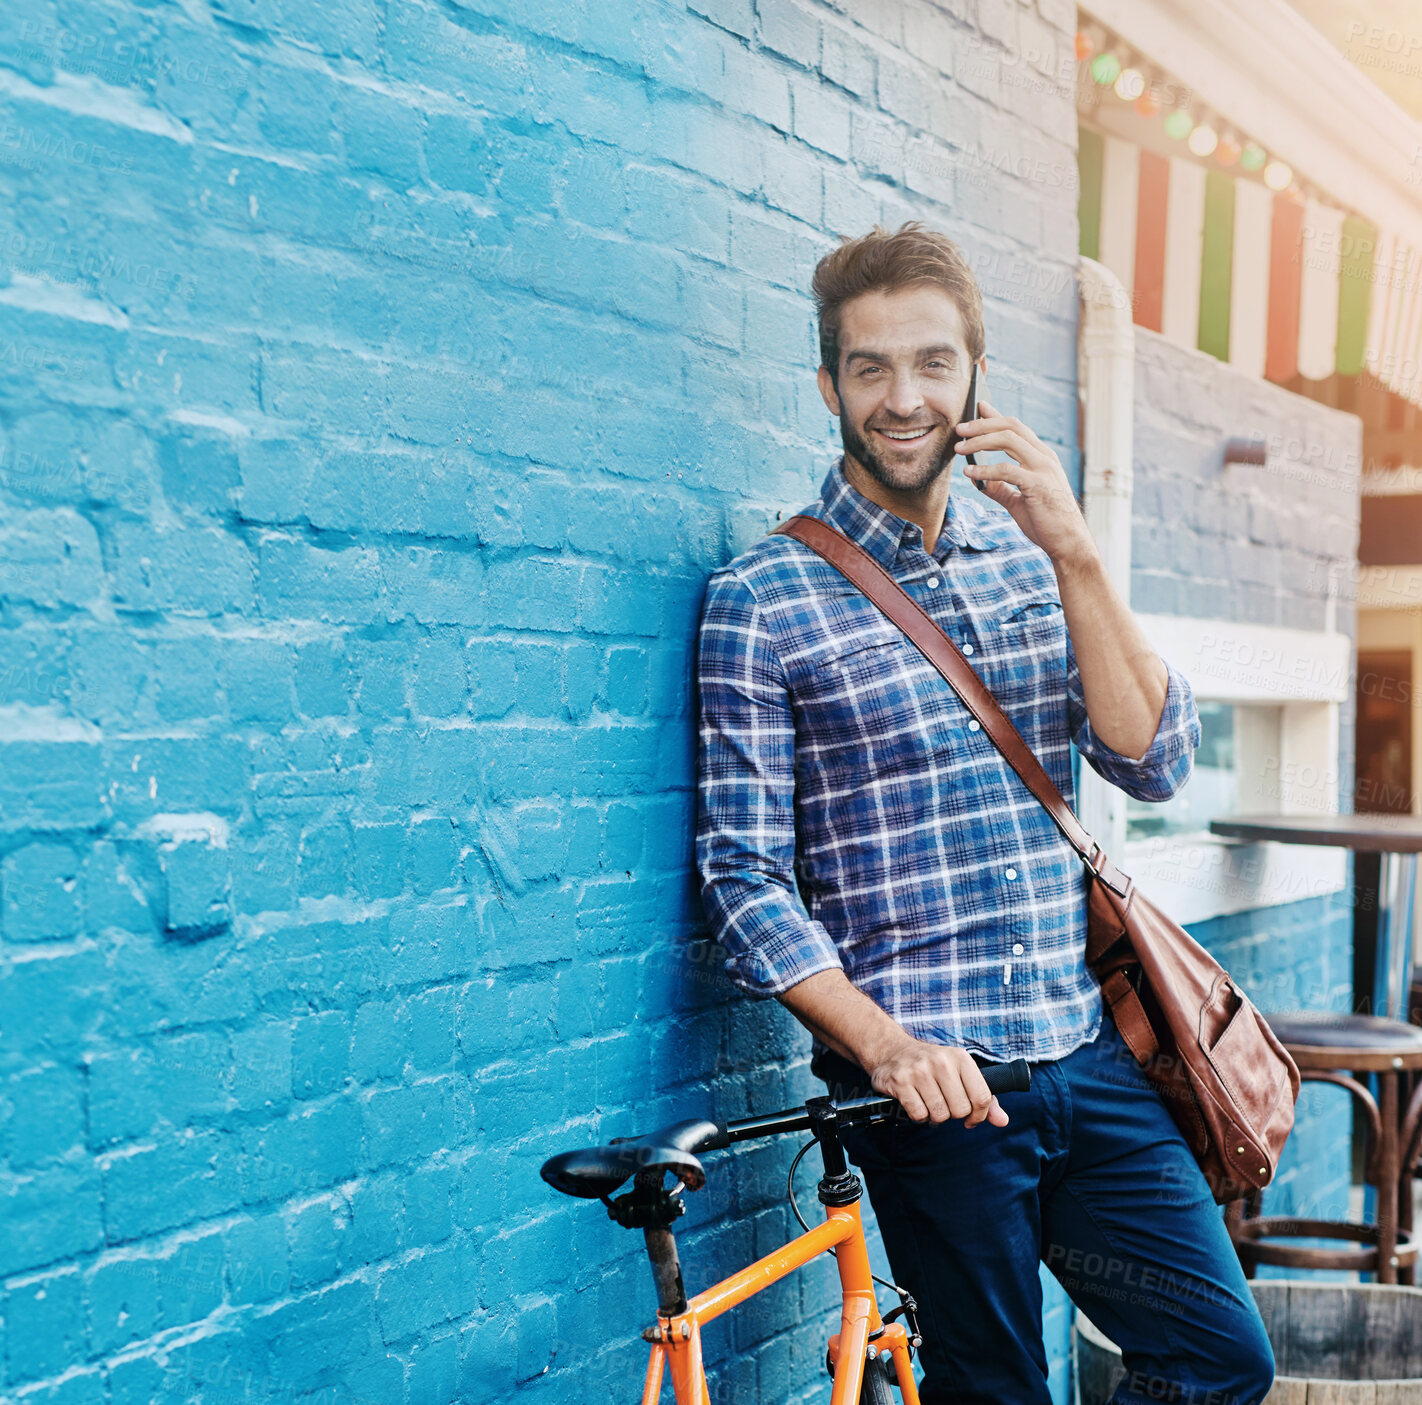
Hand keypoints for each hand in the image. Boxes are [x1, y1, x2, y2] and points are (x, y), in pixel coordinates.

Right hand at [865, 1032, 1009, 1128]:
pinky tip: (915, 1102)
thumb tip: (1002, 1121)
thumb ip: (983, 1098)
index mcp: (960, 1057)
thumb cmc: (932, 1066)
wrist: (892, 1050)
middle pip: (960, 1109)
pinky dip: (918, 1116)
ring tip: (929, 1102)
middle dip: (953, 1114)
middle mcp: (940, 1061)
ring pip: (939, 1114)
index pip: (982, 1097)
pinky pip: (919, 1115)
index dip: (979, 1115)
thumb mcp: (960, 1073)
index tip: (971, 1118)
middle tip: (944, 1103)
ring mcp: (919, 1071)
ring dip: (934, 1116)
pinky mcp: (900, 1082)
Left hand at [956, 398, 1097, 569]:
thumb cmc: (1046, 522)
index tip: (978, 406)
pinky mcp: (1038, 485)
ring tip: (959, 448)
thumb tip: (977, 479)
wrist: (1067, 543)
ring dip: (980, 441)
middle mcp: (1044, 457)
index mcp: (1041, 457)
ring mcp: (1043, 469)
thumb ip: (999, 488)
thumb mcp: (1017, 501)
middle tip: (960, 429)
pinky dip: (985, 470)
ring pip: (1009, 440)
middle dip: (983, 424)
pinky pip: (1007, 470)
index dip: (996, 415)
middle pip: (1011, 427)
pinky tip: (970, 473)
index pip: (1017, 428)